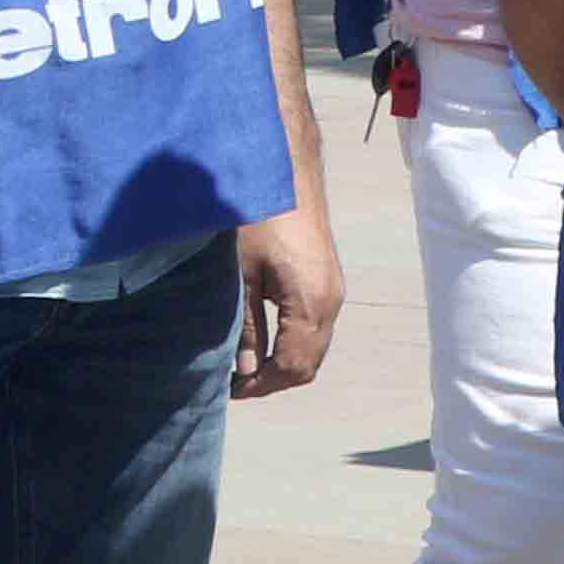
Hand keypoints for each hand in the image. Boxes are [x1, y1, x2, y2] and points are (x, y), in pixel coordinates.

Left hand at [230, 200, 343, 398]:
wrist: (285, 173)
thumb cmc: (257, 218)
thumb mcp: (241, 276)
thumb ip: (246, 327)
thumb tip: (244, 369)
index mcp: (311, 303)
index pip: (292, 366)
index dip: (261, 386)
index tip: (229, 391)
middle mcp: (331, 302)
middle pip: (309, 364)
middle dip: (273, 379)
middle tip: (235, 382)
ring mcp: (334, 291)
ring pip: (315, 347)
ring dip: (284, 362)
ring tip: (245, 363)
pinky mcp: (329, 281)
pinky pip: (317, 328)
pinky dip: (293, 343)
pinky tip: (265, 338)